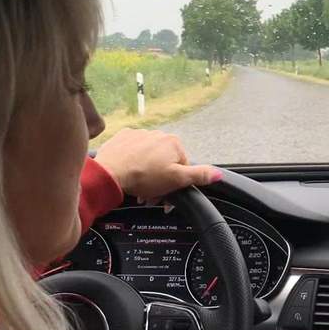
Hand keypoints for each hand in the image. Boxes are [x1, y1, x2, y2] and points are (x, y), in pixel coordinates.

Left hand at [94, 129, 222, 200]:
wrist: (109, 173)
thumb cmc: (143, 176)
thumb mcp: (177, 180)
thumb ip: (199, 175)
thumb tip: (219, 173)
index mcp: (174, 143)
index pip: (182, 166)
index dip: (175, 184)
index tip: (165, 196)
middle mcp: (159, 133)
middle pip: (165, 160)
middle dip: (159, 179)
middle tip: (149, 195)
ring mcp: (140, 134)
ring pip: (148, 155)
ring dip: (146, 170)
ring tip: (137, 186)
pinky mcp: (123, 137)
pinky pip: (132, 149)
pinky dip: (132, 160)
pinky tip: (128, 171)